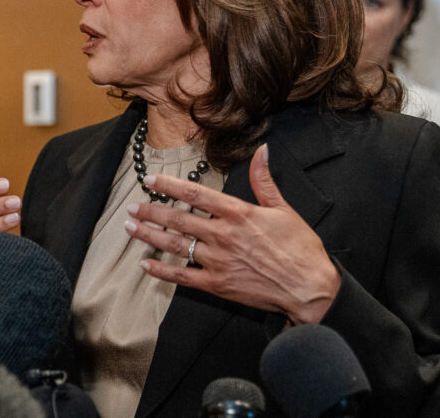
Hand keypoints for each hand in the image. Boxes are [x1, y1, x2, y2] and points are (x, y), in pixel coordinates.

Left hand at [124, 144, 340, 323]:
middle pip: (178, 219)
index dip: (168, 185)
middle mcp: (223, 235)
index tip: (149, 180)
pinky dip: (162, 271)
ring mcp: (218, 261)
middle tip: (131, 206)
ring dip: (149, 236)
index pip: (194, 194)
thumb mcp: (283, 208)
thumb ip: (264, 180)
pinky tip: (145, 265)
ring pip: (175, 245)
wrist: (310, 288)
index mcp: (238, 213)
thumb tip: (262, 151)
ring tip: (130, 228)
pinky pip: (182, 276)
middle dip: (150, 211)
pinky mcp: (218, 284)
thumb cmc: (299, 248)